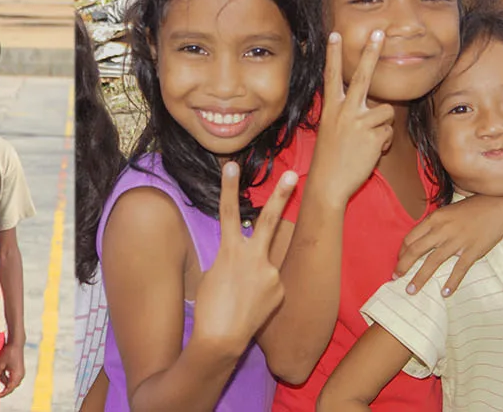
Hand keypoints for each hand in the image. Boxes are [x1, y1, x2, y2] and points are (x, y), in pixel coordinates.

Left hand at [0, 342, 25, 397]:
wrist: (16, 343)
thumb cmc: (8, 353)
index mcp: (17, 376)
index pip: (9, 389)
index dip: (2, 393)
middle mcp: (20, 376)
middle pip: (10, 385)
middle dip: (2, 384)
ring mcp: (20, 373)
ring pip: (10, 380)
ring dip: (3, 378)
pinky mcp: (19, 369)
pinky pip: (12, 376)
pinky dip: (6, 375)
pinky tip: (1, 369)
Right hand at [191, 163, 294, 351]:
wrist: (221, 338)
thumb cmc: (209, 307)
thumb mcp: (214, 275)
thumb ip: (231, 258)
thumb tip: (245, 257)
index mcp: (230, 251)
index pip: (228, 212)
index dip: (228, 187)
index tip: (231, 165)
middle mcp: (254, 257)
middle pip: (270, 221)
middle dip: (281, 197)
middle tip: (293, 175)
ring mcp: (271, 274)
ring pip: (266, 262)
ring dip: (255, 274)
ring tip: (244, 294)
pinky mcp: (280, 290)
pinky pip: (270, 282)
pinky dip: (260, 291)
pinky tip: (250, 306)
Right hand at [308, 31, 393, 205]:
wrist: (327, 183)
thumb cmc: (330, 159)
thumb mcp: (333, 132)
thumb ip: (351, 117)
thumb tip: (377, 111)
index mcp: (331, 109)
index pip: (332, 76)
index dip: (333, 55)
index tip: (335, 35)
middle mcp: (344, 110)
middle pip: (363, 76)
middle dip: (371, 53)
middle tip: (379, 32)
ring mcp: (359, 121)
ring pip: (386, 112)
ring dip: (382, 128)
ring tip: (367, 143)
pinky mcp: (374, 134)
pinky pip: (389, 132)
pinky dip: (383, 143)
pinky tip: (370, 152)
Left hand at [395, 194, 502, 296]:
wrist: (499, 206)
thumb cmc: (471, 209)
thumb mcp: (446, 211)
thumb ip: (433, 225)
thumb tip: (418, 241)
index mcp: (434, 219)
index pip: (410, 238)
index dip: (401, 253)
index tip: (399, 263)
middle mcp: (442, 230)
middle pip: (415, 251)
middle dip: (403, 267)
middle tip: (395, 279)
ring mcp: (457, 241)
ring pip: (433, 262)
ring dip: (420, 278)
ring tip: (411, 290)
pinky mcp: (473, 250)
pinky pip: (459, 269)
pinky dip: (452, 282)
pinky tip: (445, 293)